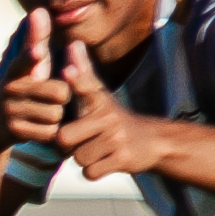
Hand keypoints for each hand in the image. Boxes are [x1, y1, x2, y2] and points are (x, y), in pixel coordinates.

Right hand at [0, 8, 71, 146]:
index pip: (23, 62)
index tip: (38, 52)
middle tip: (50, 98)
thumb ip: (36, 38)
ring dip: (56, 115)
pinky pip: (49, 132)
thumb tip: (39, 9)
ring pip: (55, 114)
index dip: (31, 58)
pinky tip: (39, 127)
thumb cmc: (21, 85)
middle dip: (62, 97)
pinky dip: (50, 132)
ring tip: (42, 112)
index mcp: (14, 71)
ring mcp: (9, 112)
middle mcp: (8, 90)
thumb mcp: (27, 64)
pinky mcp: (14, 132)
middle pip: (58, 93)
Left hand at [55, 43, 163, 178]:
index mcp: (99, 100)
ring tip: (97, 148)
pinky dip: (94, 171)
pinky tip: (105, 160)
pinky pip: (91, 172)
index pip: (86, 87)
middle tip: (82, 140)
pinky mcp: (123, 158)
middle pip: (64, 138)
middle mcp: (108, 117)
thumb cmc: (111, 119)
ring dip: (83, 158)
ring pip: (78, 158)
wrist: (150, 141)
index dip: (77, 80)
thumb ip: (83, 72)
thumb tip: (73, 42)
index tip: (67, 71)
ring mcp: (117, 138)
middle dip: (68, 145)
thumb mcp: (99, 95)